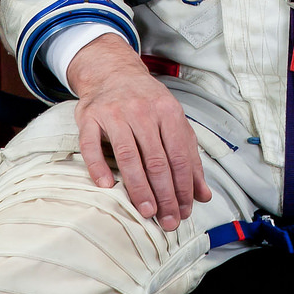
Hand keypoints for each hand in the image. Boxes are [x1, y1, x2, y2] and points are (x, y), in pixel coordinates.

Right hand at [66, 34, 209, 229]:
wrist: (112, 71)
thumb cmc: (147, 102)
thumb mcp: (174, 122)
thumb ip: (189, 158)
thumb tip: (203, 195)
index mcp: (168, 111)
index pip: (179, 156)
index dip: (183, 187)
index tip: (184, 211)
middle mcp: (142, 110)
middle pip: (156, 160)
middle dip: (164, 195)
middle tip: (167, 221)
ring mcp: (114, 113)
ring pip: (128, 156)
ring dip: (138, 187)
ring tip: (146, 211)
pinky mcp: (90, 117)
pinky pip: (91, 146)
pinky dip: (98, 167)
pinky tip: (106, 187)